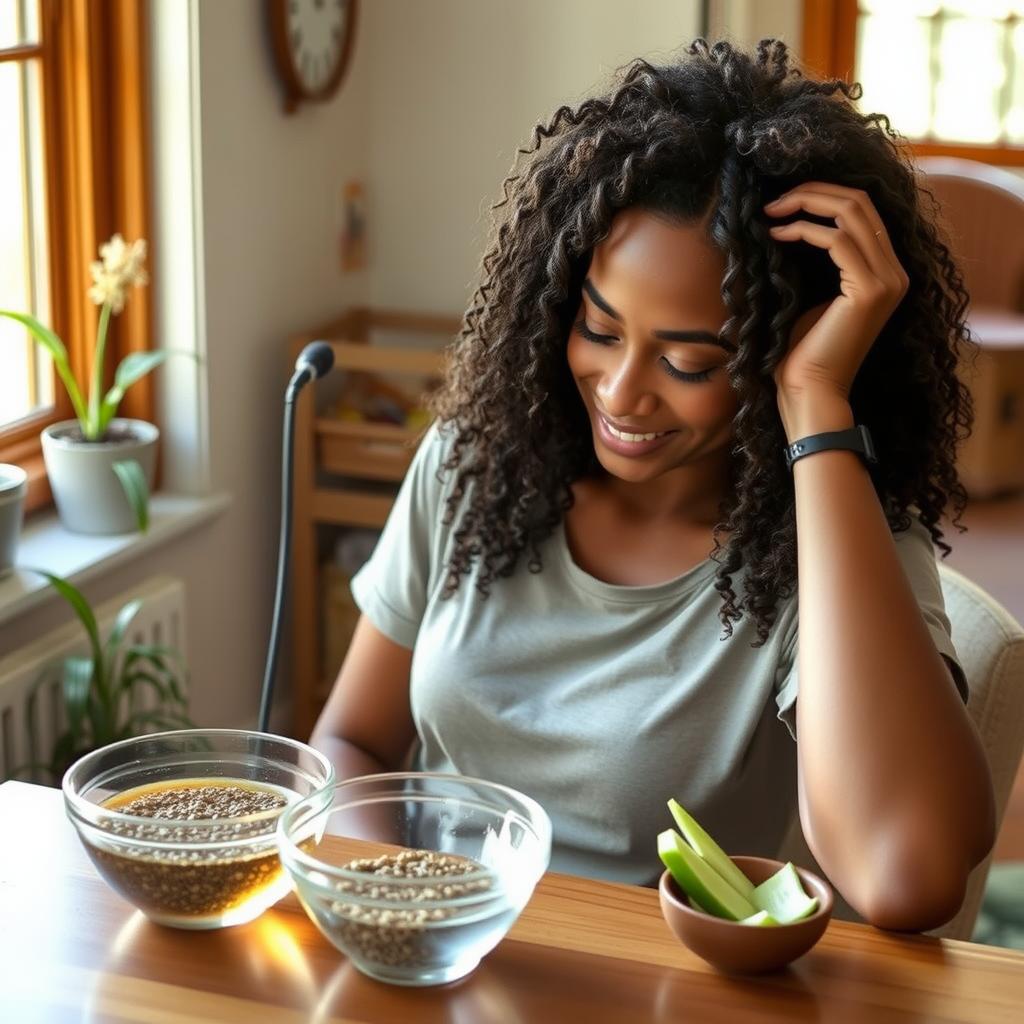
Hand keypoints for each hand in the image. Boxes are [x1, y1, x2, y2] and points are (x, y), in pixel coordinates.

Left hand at [764, 182, 908, 436]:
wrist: (809, 392)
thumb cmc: (801, 352)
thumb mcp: (809, 294)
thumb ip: (814, 261)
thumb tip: (790, 220)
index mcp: (885, 271)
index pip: (861, 210)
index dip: (821, 195)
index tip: (782, 200)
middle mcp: (895, 272)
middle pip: (860, 202)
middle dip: (813, 191)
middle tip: (772, 199)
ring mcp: (888, 280)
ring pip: (852, 212)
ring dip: (806, 204)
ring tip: (770, 211)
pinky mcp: (870, 290)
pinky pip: (837, 241)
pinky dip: (804, 230)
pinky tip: (776, 234)